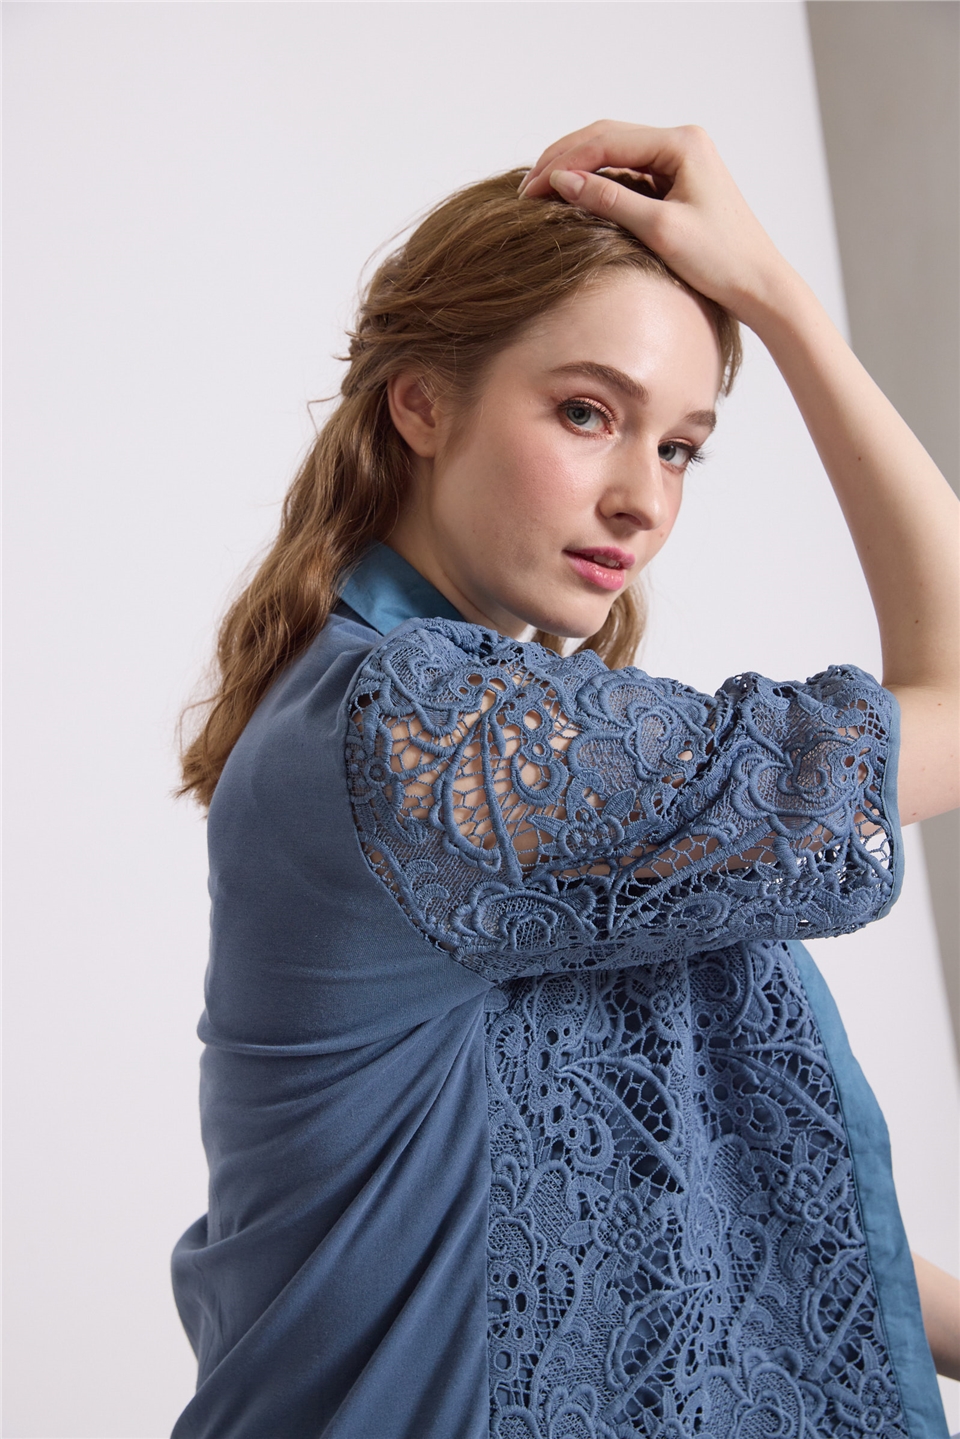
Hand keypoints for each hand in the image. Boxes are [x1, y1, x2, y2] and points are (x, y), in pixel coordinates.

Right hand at [520, 121, 788, 324]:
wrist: (759, 285)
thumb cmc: (720, 260)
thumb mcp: (659, 230)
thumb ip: (609, 201)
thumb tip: (563, 181)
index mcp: (681, 143)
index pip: (606, 141)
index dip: (564, 161)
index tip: (531, 188)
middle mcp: (681, 142)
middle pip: (607, 139)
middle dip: (564, 160)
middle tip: (527, 188)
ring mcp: (679, 161)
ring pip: (614, 155)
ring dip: (578, 171)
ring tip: (543, 193)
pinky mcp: (676, 183)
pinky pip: (628, 175)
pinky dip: (598, 185)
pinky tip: (575, 199)